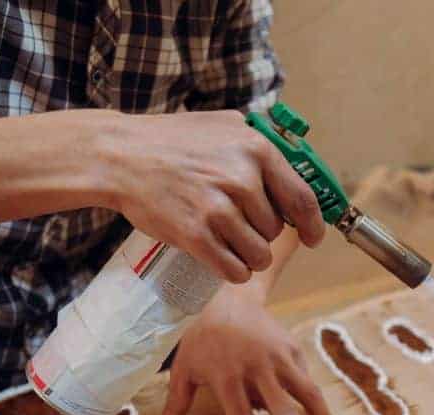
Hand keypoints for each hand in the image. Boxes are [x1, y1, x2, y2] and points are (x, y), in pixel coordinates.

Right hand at [102, 110, 325, 282]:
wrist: (120, 156)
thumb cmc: (171, 140)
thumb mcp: (224, 124)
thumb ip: (259, 143)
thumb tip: (294, 164)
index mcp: (256, 151)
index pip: (302, 199)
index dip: (313, 225)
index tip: (313, 238)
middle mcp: (242, 179)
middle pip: (276, 230)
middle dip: (263, 233)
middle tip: (238, 223)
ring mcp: (218, 209)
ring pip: (258, 254)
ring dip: (249, 255)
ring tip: (230, 242)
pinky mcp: (195, 235)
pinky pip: (234, 269)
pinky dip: (233, 270)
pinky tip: (223, 260)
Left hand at [155, 286, 343, 414]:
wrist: (226, 296)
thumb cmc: (201, 337)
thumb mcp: (183, 369)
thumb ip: (176, 405)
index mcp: (227, 377)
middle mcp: (257, 368)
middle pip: (283, 411)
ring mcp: (279, 357)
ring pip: (307, 393)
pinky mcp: (293, 348)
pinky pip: (305, 379)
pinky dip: (314, 402)